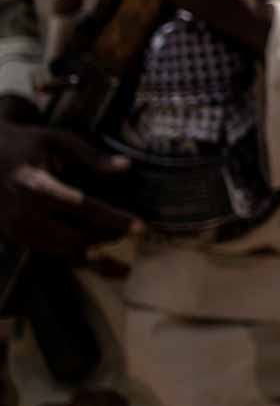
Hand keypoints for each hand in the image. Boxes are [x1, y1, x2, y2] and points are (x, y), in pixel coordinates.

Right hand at [0, 116, 136, 255]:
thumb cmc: (22, 143)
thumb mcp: (55, 140)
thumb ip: (90, 155)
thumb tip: (125, 167)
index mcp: (38, 186)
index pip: (85, 209)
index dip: (115, 220)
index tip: (141, 227)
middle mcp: (25, 213)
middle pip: (74, 238)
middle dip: (107, 240)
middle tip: (133, 237)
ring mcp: (16, 228)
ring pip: (60, 252)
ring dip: (92, 258)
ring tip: (120, 265)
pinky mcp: (13, 235)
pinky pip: (47, 252)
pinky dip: (72, 257)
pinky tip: (94, 258)